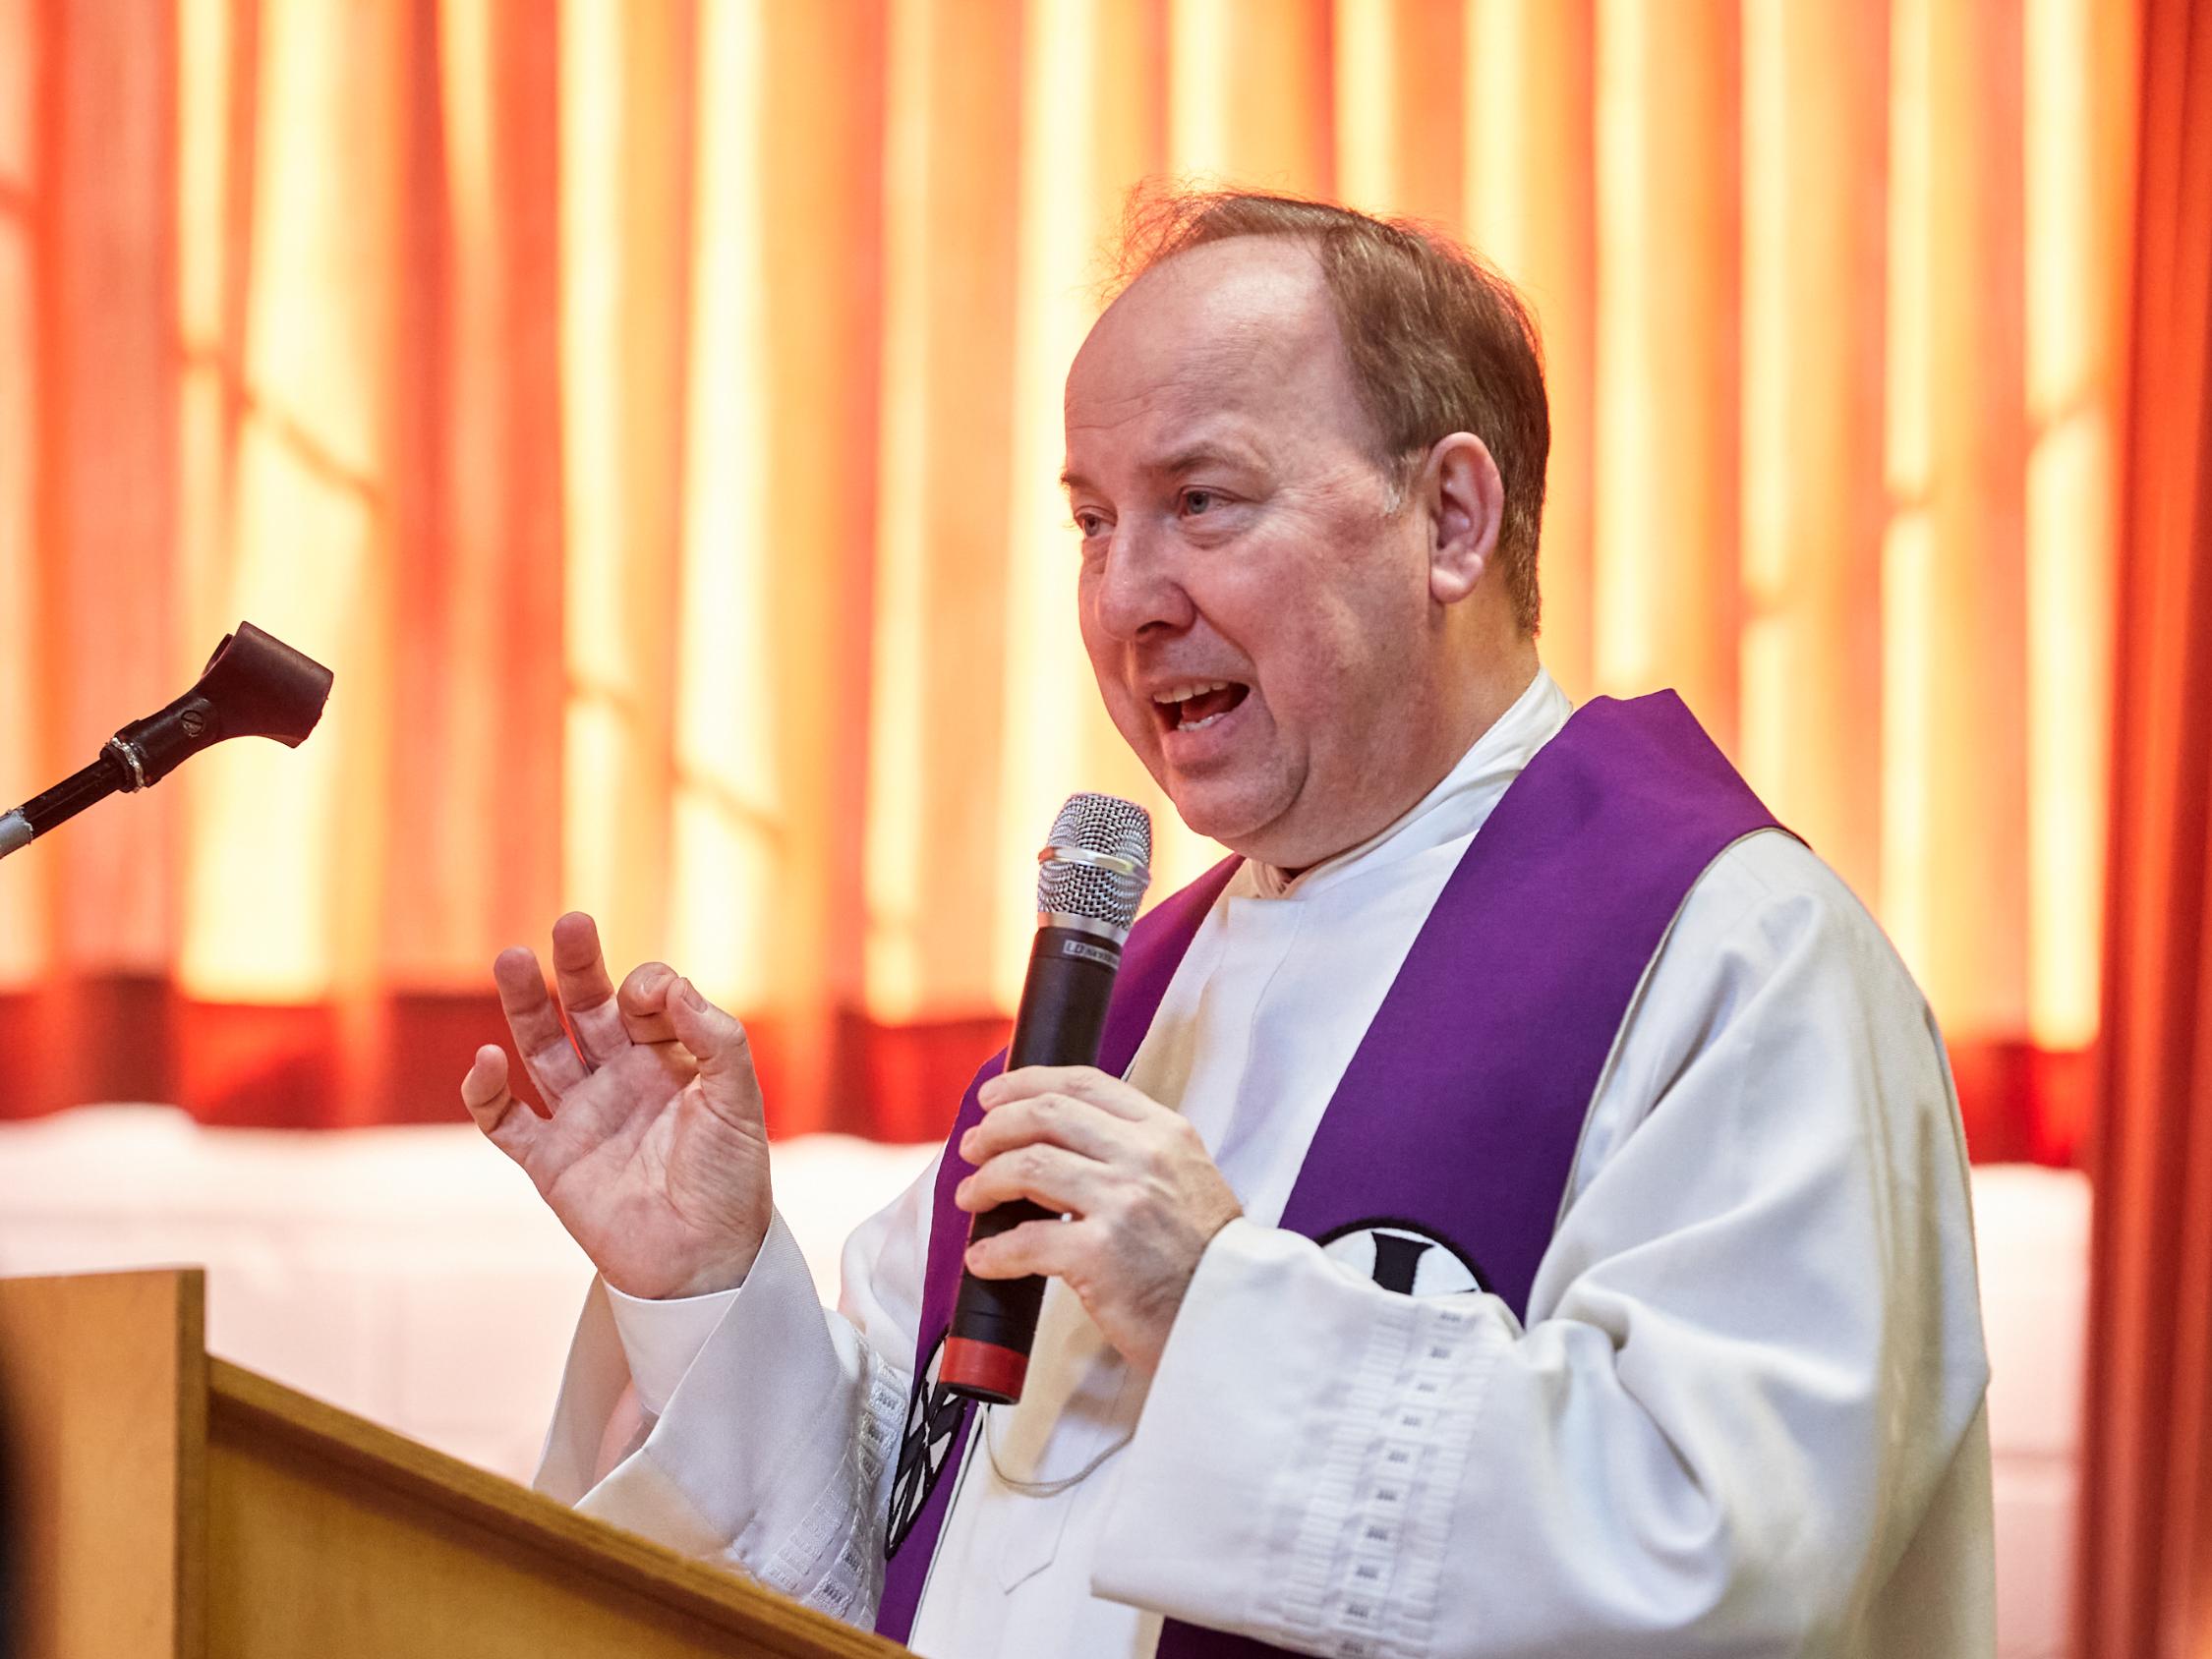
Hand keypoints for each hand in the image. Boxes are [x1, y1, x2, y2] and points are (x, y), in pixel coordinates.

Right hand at [460, 912, 771, 1299]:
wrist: (706, 1261)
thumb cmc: (731, 1180)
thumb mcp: (739, 1099)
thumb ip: (715, 1037)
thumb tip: (669, 984)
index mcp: (669, 1060)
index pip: (644, 1001)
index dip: (646, 986)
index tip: (653, 997)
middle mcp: (621, 1079)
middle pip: (586, 1008)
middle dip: (577, 967)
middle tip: (568, 925)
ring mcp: (582, 1117)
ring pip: (542, 1048)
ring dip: (525, 1006)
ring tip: (513, 958)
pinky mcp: (549, 1161)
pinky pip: (505, 1120)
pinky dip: (486, 1091)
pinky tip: (487, 1058)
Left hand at [955, 1065, 1242, 1370]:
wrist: (1234, 1317)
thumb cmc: (1205, 1259)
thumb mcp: (1187, 1179)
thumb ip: (1138, 1152)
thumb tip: (1061, 1144)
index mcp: (1164, 1132)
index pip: (1083, 1082)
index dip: (1026, 1083)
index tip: (995, 1097)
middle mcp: (1143, 1157)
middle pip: (1045, 1115)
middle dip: (995, 1128)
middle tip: (972, 1148)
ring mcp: (1123, 1202)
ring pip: (1026, 1165)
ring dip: (986, 1181)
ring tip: (972, 1198)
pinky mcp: (1101, 1254)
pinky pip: (1026, 1240)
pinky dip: (995, 1250)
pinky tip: (986, 1259)